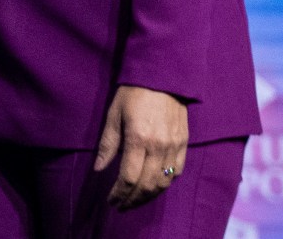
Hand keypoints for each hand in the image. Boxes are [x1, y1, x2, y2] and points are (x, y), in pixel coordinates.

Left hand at [93, 84, 188, 209]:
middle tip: (121, 206)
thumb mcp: (113, 115)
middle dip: (133, 200)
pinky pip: (177, 172)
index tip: (111, 201)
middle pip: (147, 185)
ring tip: (135, 200)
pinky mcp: (184, 144)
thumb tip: (98, 169)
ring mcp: (174, 146)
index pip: (129, 178)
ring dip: (149, 196)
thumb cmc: (132, 93)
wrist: (163, 77)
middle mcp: (159, 146)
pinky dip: (165, 184)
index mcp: (138, 139)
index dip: (119, 194)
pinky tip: (154, 187)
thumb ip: (107, 144)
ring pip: (164, 183)